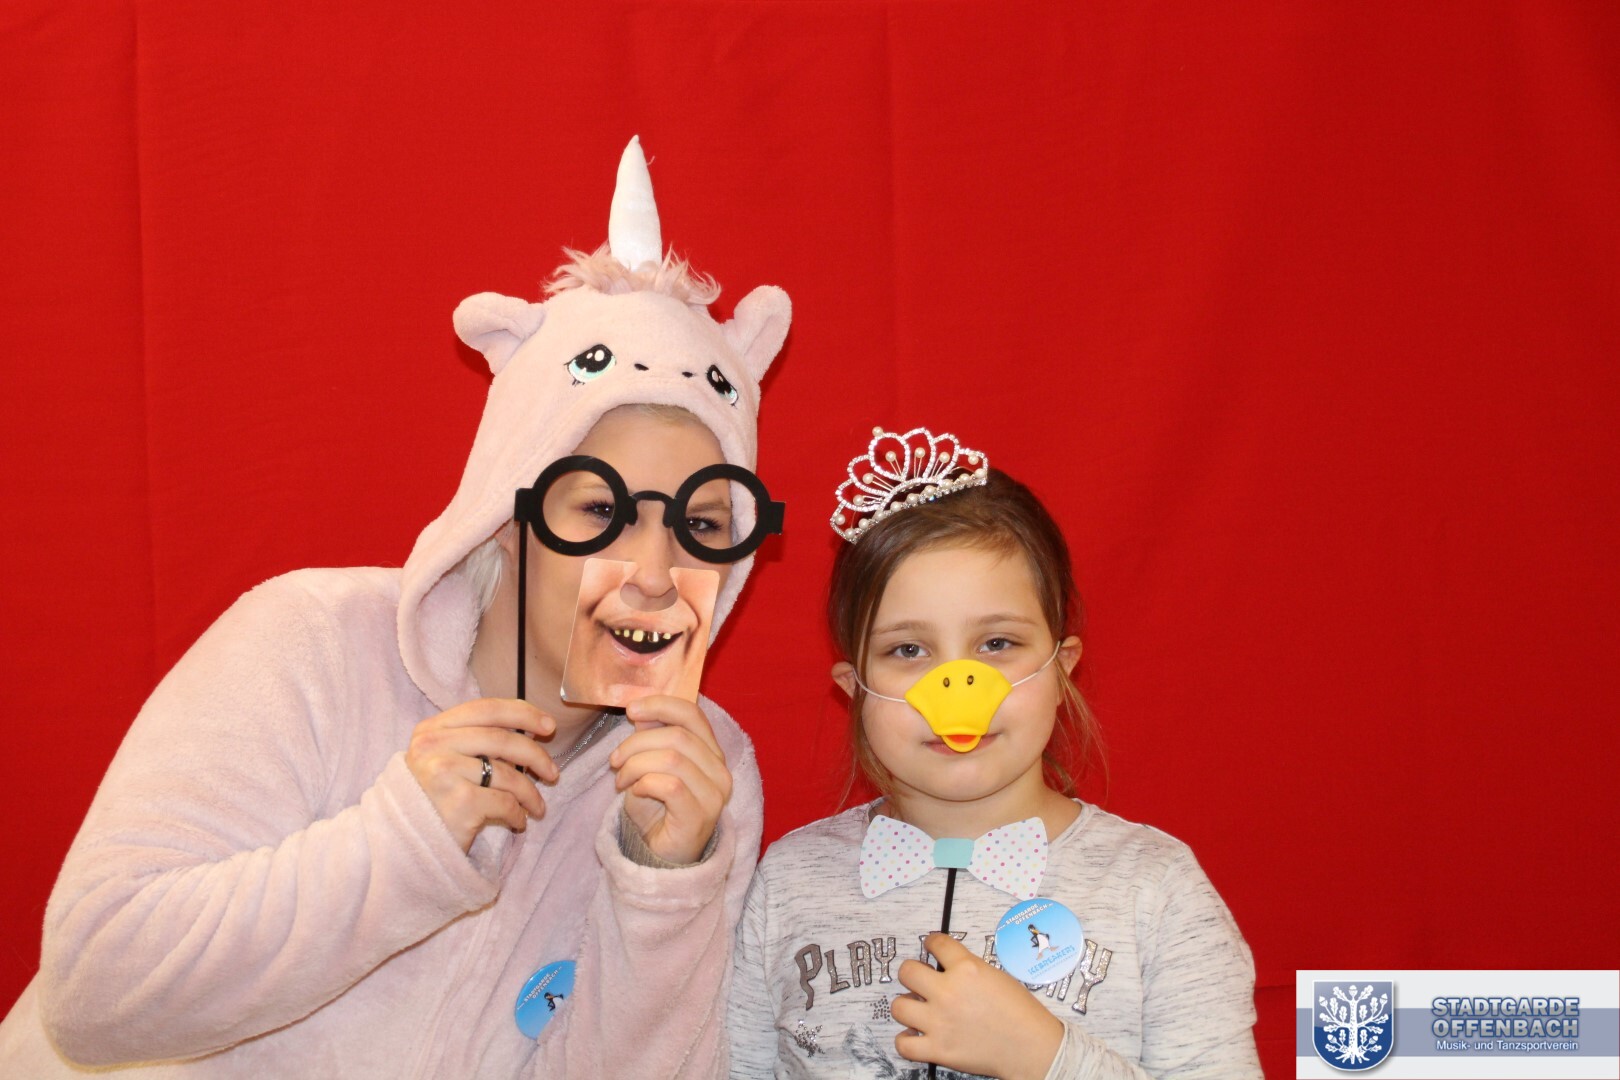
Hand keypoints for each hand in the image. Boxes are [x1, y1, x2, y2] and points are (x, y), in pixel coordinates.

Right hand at [405, 698, 559, 851]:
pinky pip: (505, 802)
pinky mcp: (458, 802)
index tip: (549, 725)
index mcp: (432, 729)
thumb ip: (476, 739)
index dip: (522, 714)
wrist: (406, 843)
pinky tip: (518, 822)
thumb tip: (534, 728)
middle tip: (553, 773)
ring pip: (507, 773)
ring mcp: (443, 772)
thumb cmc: (434, 799)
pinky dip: (518, 813)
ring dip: (530, 792)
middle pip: (501, 739)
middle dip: (536, 755)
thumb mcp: (444, 758)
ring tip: (537, 806)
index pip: (486, 709)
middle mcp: (433, 745)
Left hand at [608, 695, 731, 864]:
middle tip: (615, 759)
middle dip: (637, 743)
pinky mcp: (700, 816)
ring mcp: (714, 795)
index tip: (631, 710)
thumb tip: (641, 711)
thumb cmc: (657, 811)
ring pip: (672, 758)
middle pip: (678, 736)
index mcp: (711, 753)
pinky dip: (644, 783)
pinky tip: (634, 792)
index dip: (661, 705)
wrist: (660, 858)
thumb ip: (651, 739)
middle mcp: (720, 771)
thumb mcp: (650, 767)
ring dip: (636, 765)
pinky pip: (670, 785)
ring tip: (621, 780)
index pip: (693, 715)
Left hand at [892, 933, 1064, 1079]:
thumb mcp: (996, 976)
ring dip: (907, 1005)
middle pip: (907, 972)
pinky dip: (906, 1040)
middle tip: (920, 980)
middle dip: (912, 973)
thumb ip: (968, 969)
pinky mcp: (938, 1050)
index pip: (936, 944)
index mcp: (967, 969)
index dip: (932, 942)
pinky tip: (916, 1035)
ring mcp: (940, 1022)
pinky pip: (903, 1044)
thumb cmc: (1021, 1012)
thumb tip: (948, 968)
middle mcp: (948, 992)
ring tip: (918, 1008)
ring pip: (898, 1006)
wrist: (1031, 1048)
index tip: (930, 945)